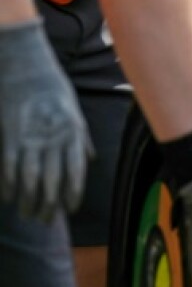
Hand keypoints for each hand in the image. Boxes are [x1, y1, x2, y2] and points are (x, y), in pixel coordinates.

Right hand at [0, 18, 90, 221]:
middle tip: (44, 221)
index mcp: (73, 132)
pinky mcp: (9, 136)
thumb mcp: (73, 110)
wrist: (25, 65)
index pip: (76, 173)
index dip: (71, 195)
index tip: (68, 211)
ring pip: (30, 180)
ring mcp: (30, 138)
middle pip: (52, 182)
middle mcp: (54, 138)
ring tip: (26, 215)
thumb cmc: (51, 87)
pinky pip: (9, 168)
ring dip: (28, 201)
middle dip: (49, 206)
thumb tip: (90, 159)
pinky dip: (8, 186)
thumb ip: (81, 137)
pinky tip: (7, 197)